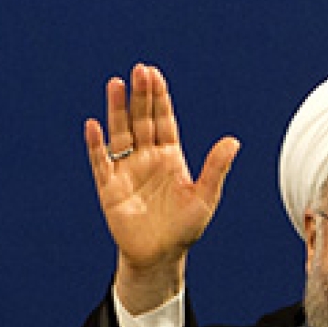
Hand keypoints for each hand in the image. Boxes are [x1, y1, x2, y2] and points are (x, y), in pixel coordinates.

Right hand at [85, 64, 239, 313]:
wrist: (160, 256)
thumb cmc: (185, 227)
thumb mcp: (205, 197)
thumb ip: (215, 168)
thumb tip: (233, 141)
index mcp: (171, 157)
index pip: (164, 120)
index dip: (159, 98)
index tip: (155, 75)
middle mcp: (148, 158)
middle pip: (142, 120)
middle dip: (140, 96)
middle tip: (138, 70)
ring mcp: (127, 171)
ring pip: (121, 134)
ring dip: (117, 110)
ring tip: (115, 84)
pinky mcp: (110, 189)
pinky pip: (101, 163)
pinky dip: (97, 145)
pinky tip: (94, 126)